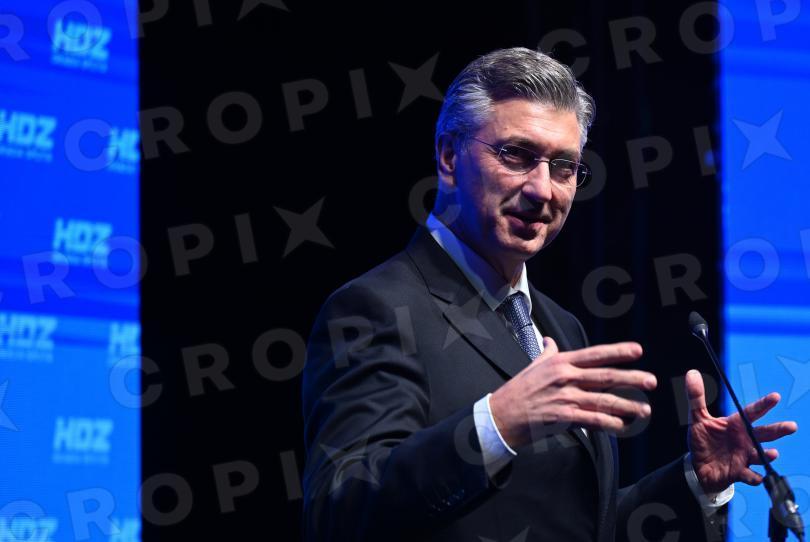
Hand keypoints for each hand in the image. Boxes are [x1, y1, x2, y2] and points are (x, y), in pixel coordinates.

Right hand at [489, 337, 656, 448]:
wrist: (502, 414)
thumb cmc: (518, 390)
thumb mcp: (532, 365)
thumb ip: (547, 353)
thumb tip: (550, 340)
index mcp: (560, 362)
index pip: (595, 354)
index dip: (618, 352)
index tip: (637, 350)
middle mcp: (565, 377)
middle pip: (606, 377)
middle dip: (632, 379)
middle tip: (652, 381)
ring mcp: (565, 397)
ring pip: (603, 400)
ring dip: (627, 406)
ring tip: (645, 409)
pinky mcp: (563, 417)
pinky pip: (592, 420)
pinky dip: (608, 423)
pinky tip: (621, 426)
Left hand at [685, 369, 798, 492]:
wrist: (698, 467)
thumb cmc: (702, 440)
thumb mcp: (697, 418)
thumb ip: (696, 397)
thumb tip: (692, 373)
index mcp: (735, 424)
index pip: (751, 412)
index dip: (763, 404)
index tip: (776, 396)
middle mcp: (744, 439)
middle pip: (765, 433)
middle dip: (779, 430)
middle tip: (792, 426)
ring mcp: (744, 456)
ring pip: (761, 455)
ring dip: (768, 455)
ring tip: (773, 453)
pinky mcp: (739, 472)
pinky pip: (750, 475)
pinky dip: (755, 477)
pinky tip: (758, 477)